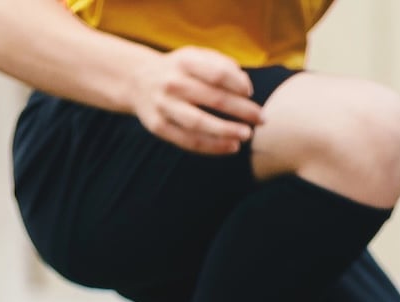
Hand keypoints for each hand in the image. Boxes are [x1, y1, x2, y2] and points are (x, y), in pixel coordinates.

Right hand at [129, 47, 262, 154]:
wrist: (137, 80)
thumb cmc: (179, 69)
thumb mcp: (196, 56)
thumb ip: (222, 65)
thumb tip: (246, 88)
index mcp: (184, 61)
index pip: (218, 73)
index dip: (238, 84)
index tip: (251, 93)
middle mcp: (173, 83)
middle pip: (214, 99)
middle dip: (242, 110)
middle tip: (262, 119)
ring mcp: (164, 106)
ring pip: (200, 123)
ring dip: (227, 131)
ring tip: (247, 136)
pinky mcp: (158, 127)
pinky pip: (188, 141)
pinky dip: (212, 146)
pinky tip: (231, 147)